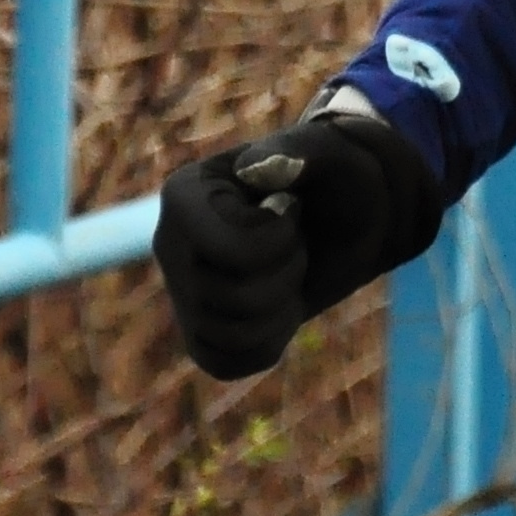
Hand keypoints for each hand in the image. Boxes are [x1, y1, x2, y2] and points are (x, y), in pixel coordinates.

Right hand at [153, 99, 442, 380]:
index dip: (277, 240)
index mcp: (184, 193)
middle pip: (231, 299)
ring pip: (232, 336)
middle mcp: (168, 243)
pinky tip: (280, 306)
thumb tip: (257, 168)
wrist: (346, 216)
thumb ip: (300, 152)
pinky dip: (269, 341)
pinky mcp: (199, 332)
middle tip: (295, 239)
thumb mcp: (334, 155)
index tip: (289, 206)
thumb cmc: (336, 177)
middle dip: (286, 272)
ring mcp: (181, 291)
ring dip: (282, 306)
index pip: (229, 251)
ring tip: (287, 268)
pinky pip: (230, 363)